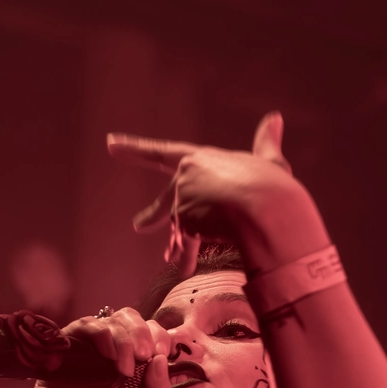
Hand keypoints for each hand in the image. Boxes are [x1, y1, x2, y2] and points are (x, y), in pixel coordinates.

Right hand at [29, 308, 172, 387]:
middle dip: (143, 334)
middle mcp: (115, 340)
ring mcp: (94, 338)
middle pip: (133, 317)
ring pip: (115, 320)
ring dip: (125, 342)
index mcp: (134, 353)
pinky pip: (90, 324)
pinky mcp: (74, 338)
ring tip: (124, 370)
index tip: (160, 355)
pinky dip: (103, 336)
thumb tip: (161, 359)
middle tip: (144, 356)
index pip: (152, 330)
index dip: (160, 338)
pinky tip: (108, 356)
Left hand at [107, 111, 329, 276]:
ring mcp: (184, 197)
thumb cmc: (276, 188)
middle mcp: (188, 173)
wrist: (273, 210)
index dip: (136, 149)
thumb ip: (266, 144)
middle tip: (138, 226)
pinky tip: (184, 270)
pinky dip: (186, 260)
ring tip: (175, 260)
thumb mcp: (271, 163)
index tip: (110, 144)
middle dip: (153, 215)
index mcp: (205, 157)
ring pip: (181, 228)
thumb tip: (275, 117)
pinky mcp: (184, 220)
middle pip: (168, 200)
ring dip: (180, 246)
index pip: (165, 152)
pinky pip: (184, 248)